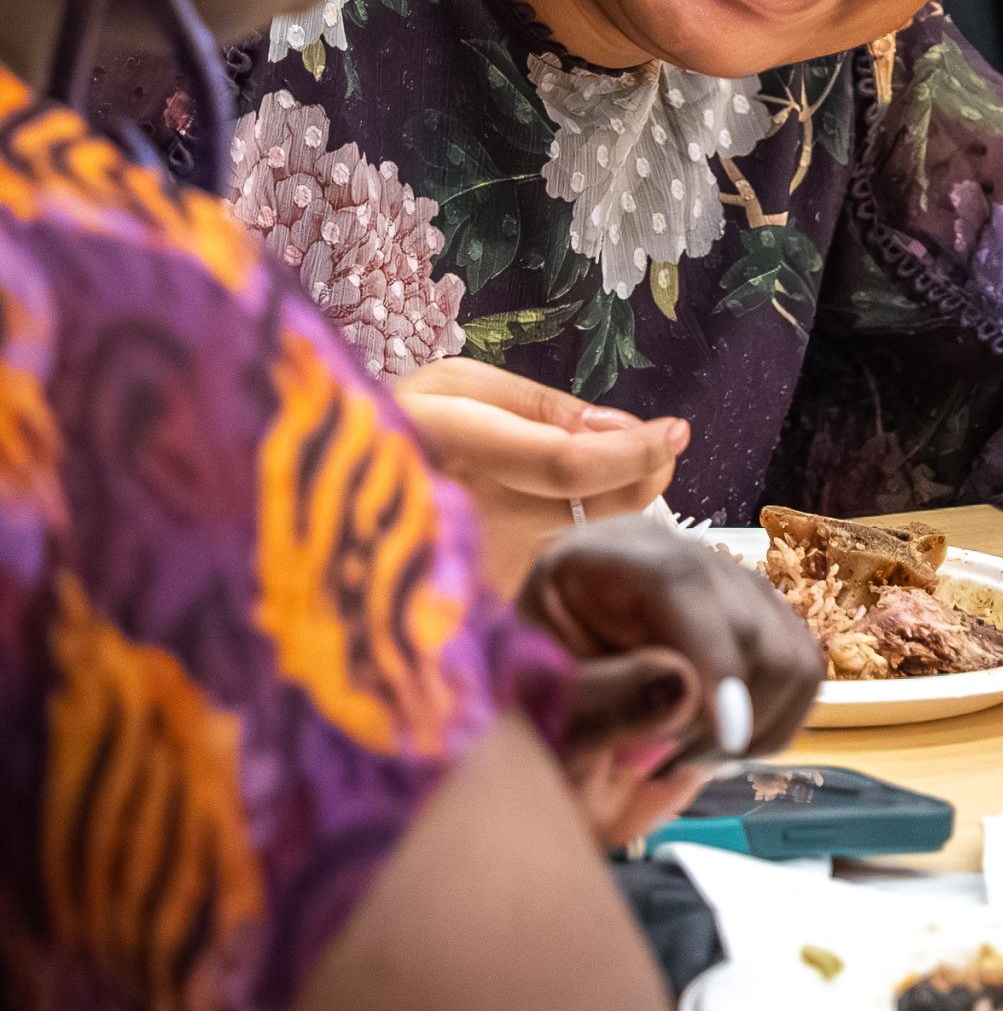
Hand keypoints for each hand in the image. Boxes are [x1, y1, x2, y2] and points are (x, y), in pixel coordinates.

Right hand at [394, 359, 688, 598]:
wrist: (320, 505)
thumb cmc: (391, 431)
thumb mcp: (455, 389)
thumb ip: (539, 408)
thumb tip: (615, 429)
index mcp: (440, 444)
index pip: (564, 463)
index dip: (631, 451)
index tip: (674, 431)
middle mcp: (454, 520)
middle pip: (584, 522)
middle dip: (639, 485)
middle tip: (660, 452)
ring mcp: (462, 581)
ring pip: (578, 562)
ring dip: (616, 523)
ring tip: (622, 479)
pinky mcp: (469, 621)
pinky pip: (551, 594)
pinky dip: (582, 561)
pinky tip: (583, 528)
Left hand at [521, 517, 823, 847]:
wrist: (542, 705)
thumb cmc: (528, 703)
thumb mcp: (537, 707)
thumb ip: (600, 701)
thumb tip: (688, 688)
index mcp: (604, 555)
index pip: (682, 580)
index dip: (714, 654)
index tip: (726, 734)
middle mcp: (677, 550)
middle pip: (750, 620)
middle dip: (724, 712)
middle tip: (664, 762)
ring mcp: (727, 581)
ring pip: (791, 652)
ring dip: (754, 724)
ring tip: (687, 753)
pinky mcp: (761, 618)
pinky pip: (803, 674)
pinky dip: (771, 724)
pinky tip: (718, 742)